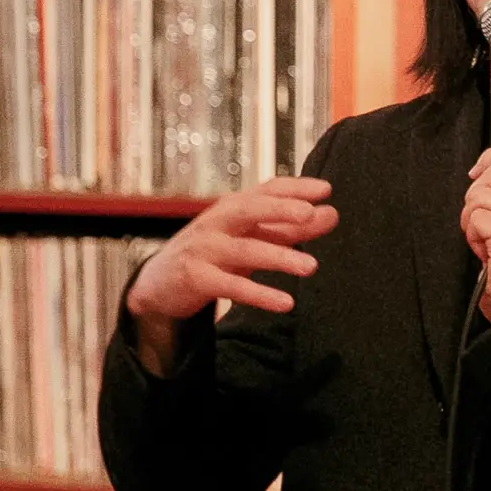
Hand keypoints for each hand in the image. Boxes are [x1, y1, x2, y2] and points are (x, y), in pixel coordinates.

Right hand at [124, 176, 338, 372]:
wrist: (159, 284)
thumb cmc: (215, 254)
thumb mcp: (251, 237)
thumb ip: (290, 227)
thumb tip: (331, 214)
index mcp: (234, 208)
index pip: (266, 190)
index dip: (295, 188)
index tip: (326, 190)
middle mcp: (217, 222)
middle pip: (249, 209)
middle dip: (279, 210)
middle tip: (309, 214)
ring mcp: (204, 249)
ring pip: (245, 250)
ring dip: (279, 258)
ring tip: (311, 267)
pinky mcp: (196, 278)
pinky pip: (231, 286)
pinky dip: (259, 294)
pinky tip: (285, 302)